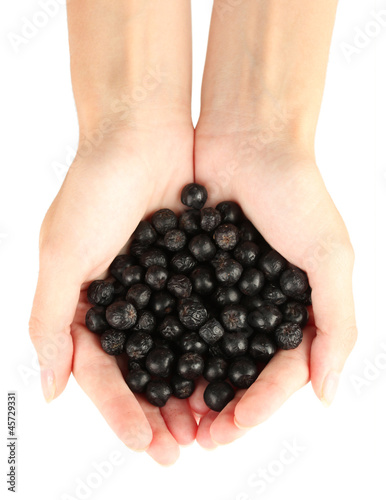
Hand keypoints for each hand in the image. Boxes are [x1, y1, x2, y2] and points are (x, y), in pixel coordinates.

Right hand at [29, 125, 197, 464]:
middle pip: (140, 370)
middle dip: (157, 411)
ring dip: (187, 390)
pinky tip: (227, 376)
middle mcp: (124, 302)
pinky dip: (212, 349)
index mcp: (86, 304)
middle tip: (179, 450)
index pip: (99, 371)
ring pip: (175, 352)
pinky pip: (202, 318)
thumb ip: (49, 320)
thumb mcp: (61, 253)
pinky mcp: (192, 269)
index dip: (119, 409)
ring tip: (206, 426)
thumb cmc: (94, 187)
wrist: (140, 133)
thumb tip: (49, 390)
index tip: (143, 442)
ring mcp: (160, 287)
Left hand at [192, 121, 357, 446]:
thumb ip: (336, 323)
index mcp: (294, 307)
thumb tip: (326, 394)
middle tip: (196, 438)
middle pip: (237, 369)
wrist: (250, 138)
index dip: (260, 404)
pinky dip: (165, 343)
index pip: (280, 372)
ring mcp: (220, 288)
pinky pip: (176, 314)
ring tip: (170, 417)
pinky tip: (150, 368)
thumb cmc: (296, 191)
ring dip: (188, 384)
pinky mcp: (188, 269)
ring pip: (203, 350)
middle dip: (220, 405)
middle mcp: (255, 304)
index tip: (233, 428)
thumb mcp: (330, 255)